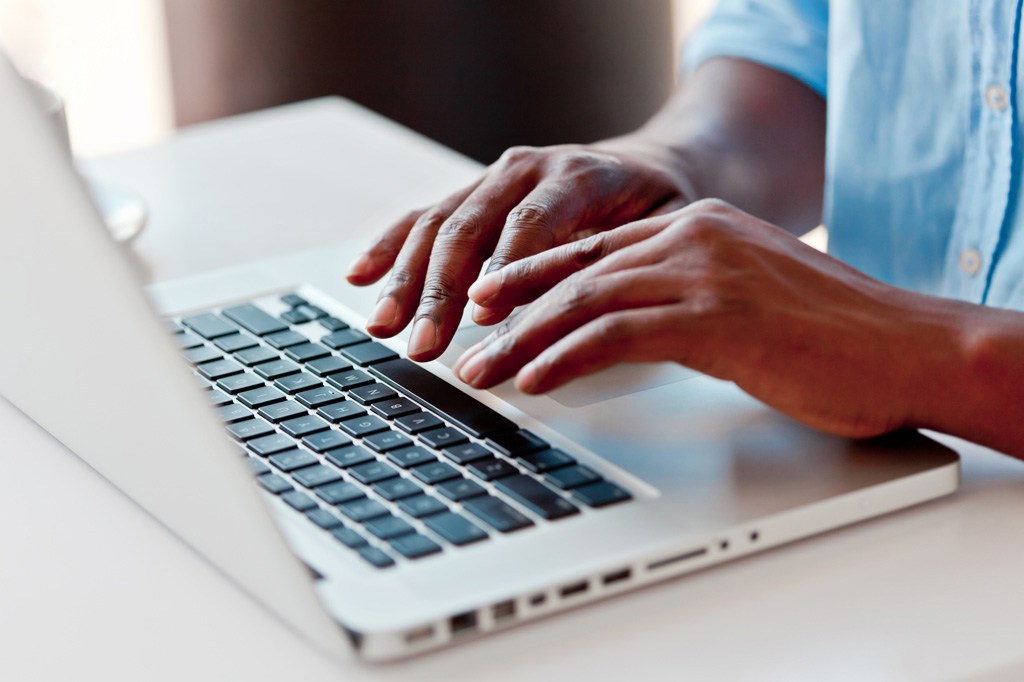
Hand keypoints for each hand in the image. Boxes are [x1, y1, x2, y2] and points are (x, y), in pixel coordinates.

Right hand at [345, 140, 693, 360]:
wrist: (651, 167)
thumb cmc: (660, 206)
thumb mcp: (663, 231)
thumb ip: (620, 263)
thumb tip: (577, 317)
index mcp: (577, 175)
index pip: (529, 223)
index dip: (502, 270)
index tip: (479, 315)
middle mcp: (527, 169)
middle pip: (470, 227)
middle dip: (439, 290)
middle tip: (422, 343)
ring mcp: (495, 179)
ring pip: (438, 224)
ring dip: (406, 279)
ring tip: (383, 324)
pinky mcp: (475, 194)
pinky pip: (424, 216)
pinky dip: (391, 246)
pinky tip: (362, 274)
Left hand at [452, 199, 952, 439]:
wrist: (905, 346)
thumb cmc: (833, 333)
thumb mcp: (748, 297)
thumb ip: (688, 298)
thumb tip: (631, 328)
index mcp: (698, 227)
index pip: (593, 248)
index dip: (532, 274)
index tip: (489, 298)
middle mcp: (692, 238)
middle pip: (575, 272)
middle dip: (512, 311)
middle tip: (466, 340)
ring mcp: (703, 273)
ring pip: (583, 300)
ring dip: (523, 340)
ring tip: (482, 372)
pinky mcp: (714, 317)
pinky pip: (616, 334)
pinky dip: (566, 357)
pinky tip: (535, 379)